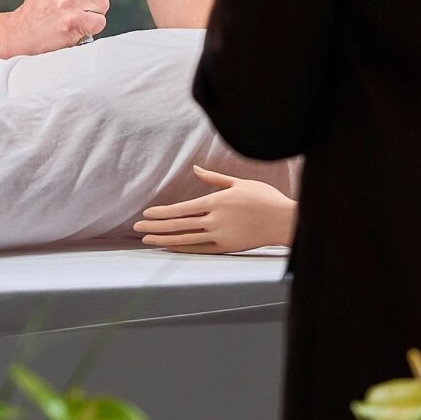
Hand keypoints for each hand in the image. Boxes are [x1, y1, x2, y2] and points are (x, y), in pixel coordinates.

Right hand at [6, 0, 107, 54]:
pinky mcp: (73, 22)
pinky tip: (79, 26)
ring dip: (93, 12)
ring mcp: (67, 2)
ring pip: (103, 3)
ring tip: (77, 15)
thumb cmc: (39, 2)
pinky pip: (100, 21)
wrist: (23, 30)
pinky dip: (92, 26)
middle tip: (75, 4)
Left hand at [135, 167, 295, 253]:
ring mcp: (219, 235)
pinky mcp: (226, 247)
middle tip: (136, 229)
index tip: (146, 215)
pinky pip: (199, 249)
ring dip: (163, 239)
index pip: (181, 209)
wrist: (284, 220)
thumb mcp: (239, 182)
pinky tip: (170, 247)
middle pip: (178, 224)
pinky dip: (182, 248)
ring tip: (147, 240)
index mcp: (216, 201)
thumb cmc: (264, 198)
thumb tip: (195, 170)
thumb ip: (214, 179)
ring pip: (185, 238)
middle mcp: (214, 219)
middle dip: (155, 227)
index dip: (161, 213)